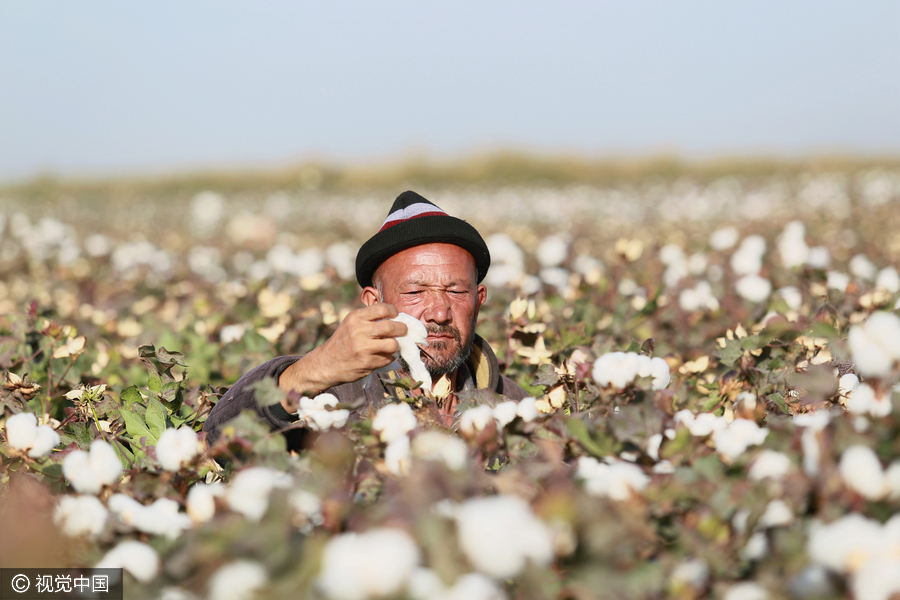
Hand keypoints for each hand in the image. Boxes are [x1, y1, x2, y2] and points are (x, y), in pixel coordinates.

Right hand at [277, 303, 407, 404]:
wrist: (327, 363)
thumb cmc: (343, 341)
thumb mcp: (351, 323)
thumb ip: (369, 319)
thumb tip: (396, 317)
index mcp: (356, 317)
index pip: (382, 308)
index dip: (394, 312)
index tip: (395, 316)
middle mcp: (359, 331)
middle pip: (392, 326)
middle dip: (402, 329)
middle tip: (403, 331)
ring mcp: (363, 348)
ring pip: (393, 344)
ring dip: (396, 345)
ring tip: (392, 345)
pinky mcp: (367, 363)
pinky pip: (388, 358)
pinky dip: (388, 357)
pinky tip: (382, 356)